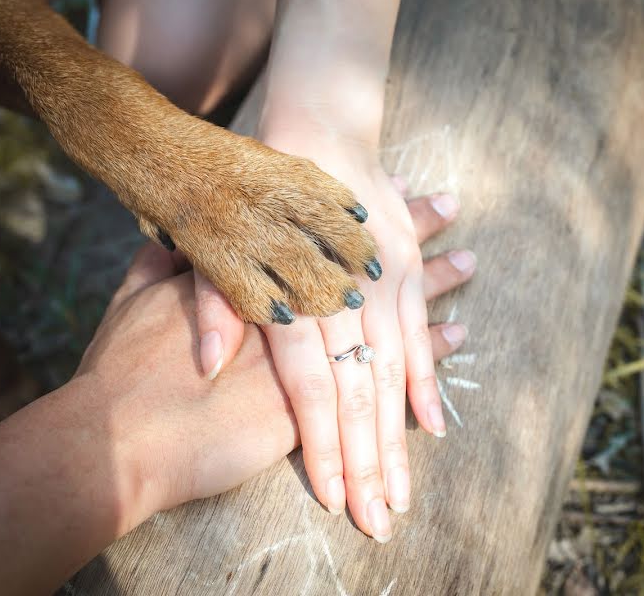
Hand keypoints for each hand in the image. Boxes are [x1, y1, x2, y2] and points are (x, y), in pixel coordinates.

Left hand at [193, 142, 476, 541]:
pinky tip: (435, 423)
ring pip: (394, 374)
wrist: (317, 124)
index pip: (312, 389)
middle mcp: (345, 296)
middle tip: (383, 519)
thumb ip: (215, 303)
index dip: (326, 446)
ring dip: (401, 439)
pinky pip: (420, 334)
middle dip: (370, 463)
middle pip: (358, 394)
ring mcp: (383, 283)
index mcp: (295, 296)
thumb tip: (207, 361)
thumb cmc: (255, 191)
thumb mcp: (218, 240)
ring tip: (407, 491)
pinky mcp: (405, 268)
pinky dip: (427, 380)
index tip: (340, 498)